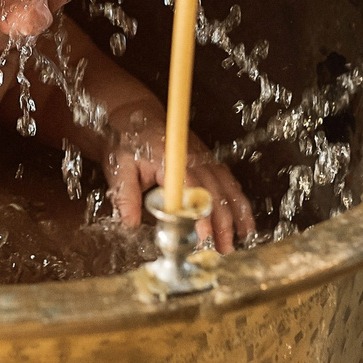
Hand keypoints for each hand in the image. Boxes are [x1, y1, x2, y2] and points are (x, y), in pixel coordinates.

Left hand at [101, 112, 256, 251]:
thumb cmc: (128, 141)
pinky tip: (243, 219)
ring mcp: (204, 157)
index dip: (199, 213)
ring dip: (236, 213)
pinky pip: (229, 181)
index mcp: (171, 158)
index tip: (203, 235)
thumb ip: (125, 194)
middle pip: (215, 191)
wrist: (137, 115)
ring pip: (227, 186)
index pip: (190, 188)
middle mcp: (193, 157)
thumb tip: (130, 224)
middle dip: (222, 222)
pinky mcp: (208, 160)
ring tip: (242, 237)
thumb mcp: (119, 166)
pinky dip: (238, 200)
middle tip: (223, 247)